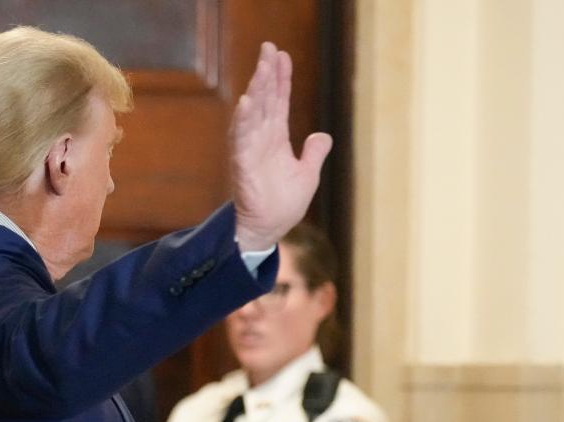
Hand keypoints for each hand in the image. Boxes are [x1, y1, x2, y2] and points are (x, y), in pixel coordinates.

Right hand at [231, 42, 332, 251]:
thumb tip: (322, 135)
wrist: (268, 231)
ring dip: (256, 91)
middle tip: (268, 47)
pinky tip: (246, 102)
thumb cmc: (282, 205)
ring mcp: (250, 151)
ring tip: (261, 69)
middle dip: (266, 73)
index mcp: (275, 139)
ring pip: (253, 115)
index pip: (278, 102)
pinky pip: (241, 139)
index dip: (280, 78)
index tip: (281, 55)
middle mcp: (261, 140)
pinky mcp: (243, 166)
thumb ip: (314, 153)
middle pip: (265, 100)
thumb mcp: (307, 175)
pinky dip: (243, 121)